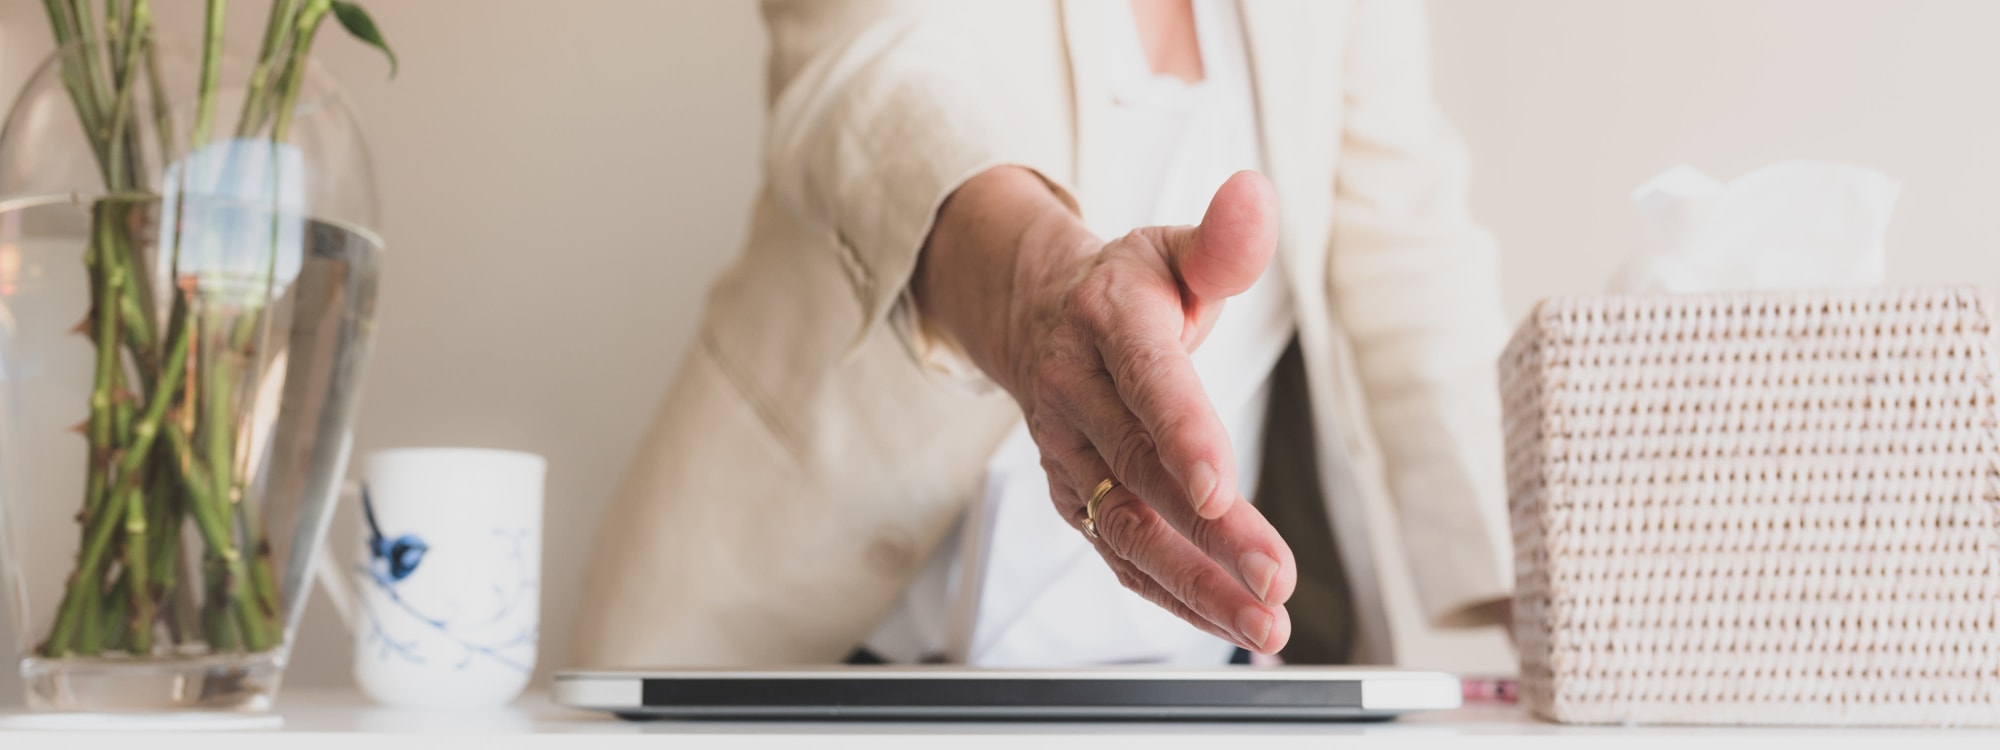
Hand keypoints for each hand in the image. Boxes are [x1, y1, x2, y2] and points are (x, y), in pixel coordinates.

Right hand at [916, 169, 1297, 652]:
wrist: (1037, 318)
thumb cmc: (1128, 288)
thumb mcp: (1174, 250)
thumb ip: (1223, 240)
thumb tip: (1255, 196)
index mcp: (1106, 323)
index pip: (1146, 382)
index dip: (1182, 435)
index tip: (1221, 489)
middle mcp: (1075, 395)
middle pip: (1143, 474)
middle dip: (1212, 536)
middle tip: (1277, 579)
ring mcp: (1068, 456)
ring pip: (1129, 532)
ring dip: (1198, 586)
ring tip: (1267, 623)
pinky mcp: (1075, 499)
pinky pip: (1120, 557)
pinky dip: (1173, 596)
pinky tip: (1228, 622)